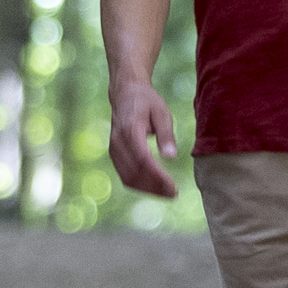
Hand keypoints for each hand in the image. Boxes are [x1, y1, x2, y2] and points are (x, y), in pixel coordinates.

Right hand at [108, 77, 181, 197]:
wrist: (125, 92)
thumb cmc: (147, 101)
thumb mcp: (162, 112)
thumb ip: (166, 135)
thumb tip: (170, 157)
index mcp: (130, 130)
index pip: (143, 160)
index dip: (158, 177)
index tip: (173, 188)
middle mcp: (118, 142)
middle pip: (135, 173)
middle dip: (155, 187)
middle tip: (174, 194)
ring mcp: (114, 149)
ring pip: (128, 178)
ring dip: (147, 189)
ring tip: (167, 194)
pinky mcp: (114, 154)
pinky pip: (125, 175)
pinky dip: (139, 185)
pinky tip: (155, 187)